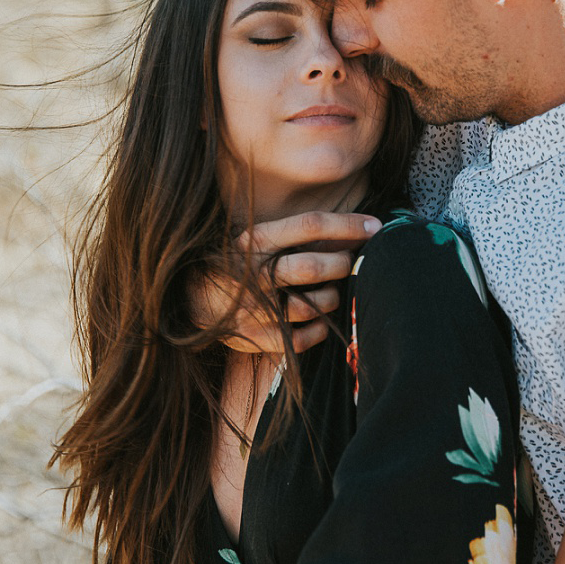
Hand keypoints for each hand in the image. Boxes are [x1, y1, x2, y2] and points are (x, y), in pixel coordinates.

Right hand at [193, 211, 381, 354]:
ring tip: (331, 291)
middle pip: (313, 268)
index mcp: (254, 241)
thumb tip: (353, 228)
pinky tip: (319, 319)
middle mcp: (253, 273)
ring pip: (312, 305)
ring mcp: (253, 309)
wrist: (189, 298)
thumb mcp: (256, 238)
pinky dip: (320, 329)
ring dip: (332, 297)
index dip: (347, 225)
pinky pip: (303, 338)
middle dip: (342, 264)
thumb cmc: (237, 263)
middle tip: (349, 263)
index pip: (309, 226)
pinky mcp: (255, 337)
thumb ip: (297, 234)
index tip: (375, 226)